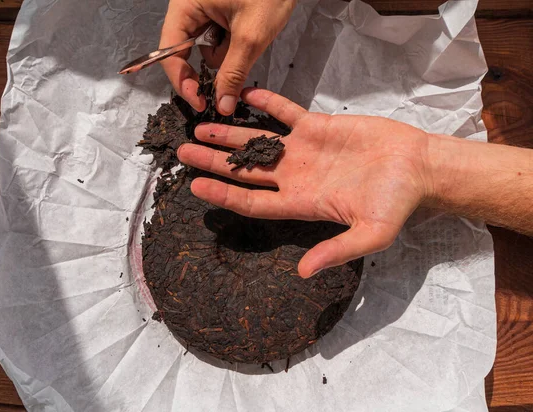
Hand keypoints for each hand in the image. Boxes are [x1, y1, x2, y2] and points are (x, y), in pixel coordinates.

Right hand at [160, 0, 295, 114]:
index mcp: (185, 6)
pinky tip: (248, 28)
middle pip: (187, 52)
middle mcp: (188, 8)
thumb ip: (233, 73)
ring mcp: (203, 10)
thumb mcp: (251, 36)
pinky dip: (234, 43)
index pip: (169, 51)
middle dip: (215, 60)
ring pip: (207, 49)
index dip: (182, 81)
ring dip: (229, 51)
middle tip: (234, 67)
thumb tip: (222, 106)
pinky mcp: (217, 13)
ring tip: (249, 31)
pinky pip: (219, 40)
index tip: (200, 103)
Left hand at [177, 88, 434, 277]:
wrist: (418, 168)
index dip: (225, 195)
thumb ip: (337, 251)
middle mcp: (297, 177)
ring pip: (259, 141)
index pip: (254, 201)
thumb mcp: (371, 234)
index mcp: (303, 202)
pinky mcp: (319, 127)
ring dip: (230, 135)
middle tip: (183, 154)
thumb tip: (304, 273)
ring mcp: (305, 150)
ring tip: (201, 128)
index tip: (196, 187)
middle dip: (214, 163)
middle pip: (246, 170)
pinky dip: (268, 104)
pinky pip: (287, 113)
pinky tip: (246, 95)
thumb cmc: (396, 203)